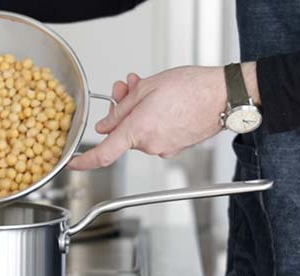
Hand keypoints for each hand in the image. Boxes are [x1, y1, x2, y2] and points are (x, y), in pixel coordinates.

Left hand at [68, 66, 227, 169]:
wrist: (226, 95)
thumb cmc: (192, 88)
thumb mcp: (147, 89)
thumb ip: (120, 110)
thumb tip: (104, 126)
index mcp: (138, 132)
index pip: (103, 154)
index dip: (85, 161)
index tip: (73, 163)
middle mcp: (150, 146)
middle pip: (122, 134)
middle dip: (120, 111)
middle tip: (123, 89)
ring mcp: (164, 148)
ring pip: (138, 132)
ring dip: (137, 112)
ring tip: (147, 89)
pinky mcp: (176, 147)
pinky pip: (154, 134)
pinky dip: (151, 120)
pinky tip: (160, 102)